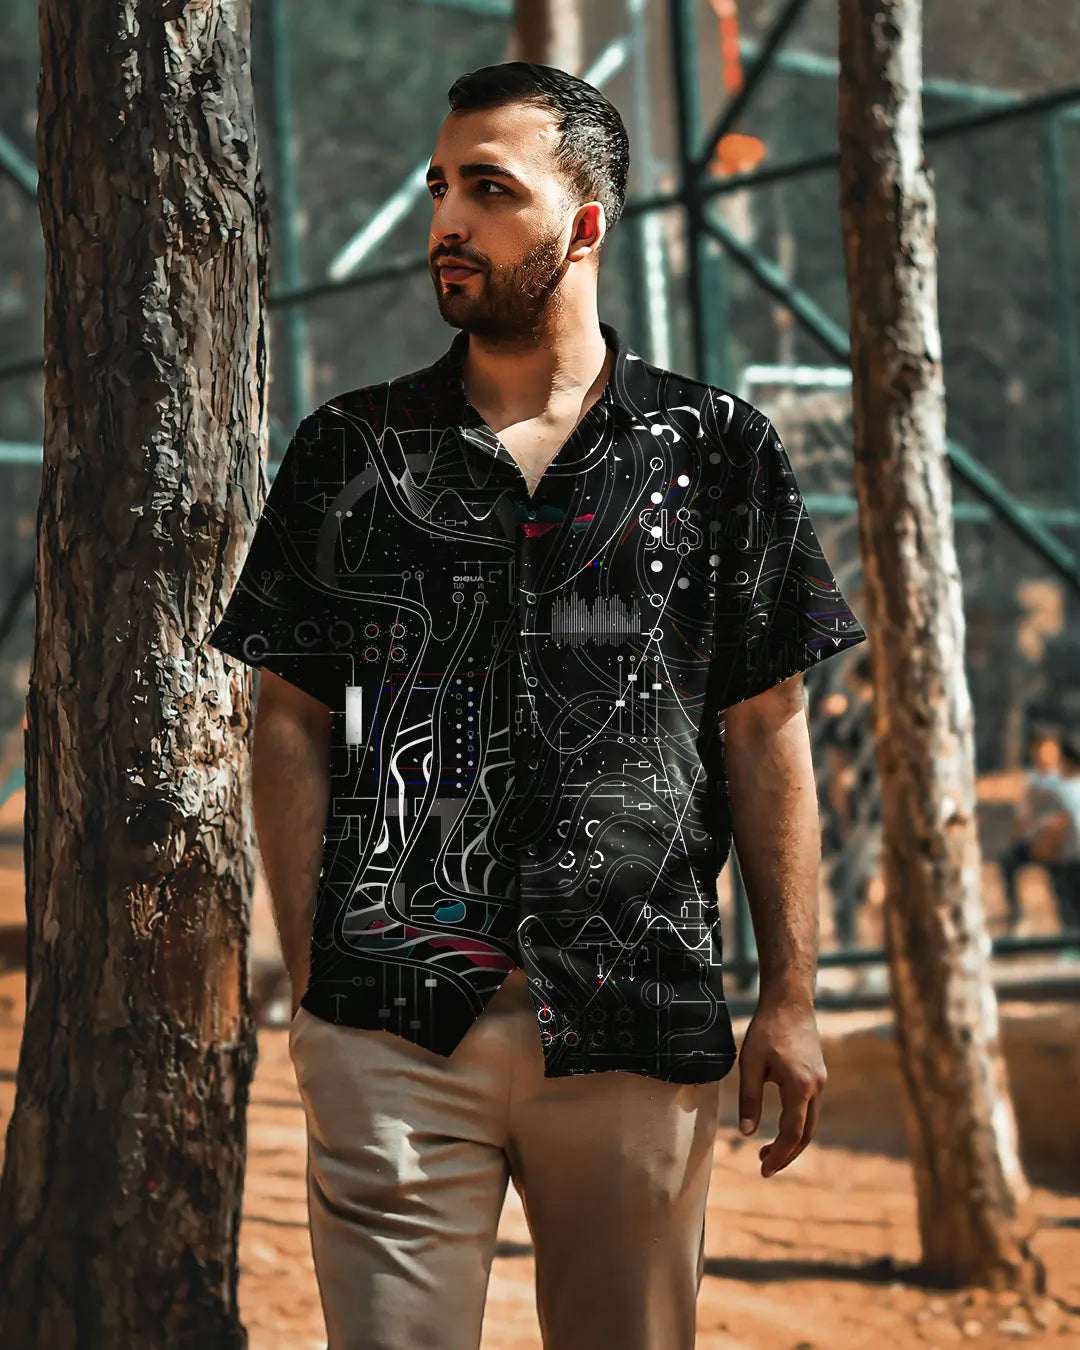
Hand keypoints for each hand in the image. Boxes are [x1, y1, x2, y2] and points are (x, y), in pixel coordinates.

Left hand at [737, 998, 825, 1177]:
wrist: (789, 1002)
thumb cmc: (766, 1030)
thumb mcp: (750, 1064)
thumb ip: (749, 1099)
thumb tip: (746, 1133)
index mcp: (800, 1087)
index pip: (792, 1133)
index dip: (779, 1155)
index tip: (763, 1169)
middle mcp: (816, 1087)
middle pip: (806, 1133)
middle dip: (787, 1154)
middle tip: (764, 1167)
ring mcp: (820, 1081)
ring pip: (810, 1123)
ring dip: (792, 1141)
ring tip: (767, 1151)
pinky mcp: (818, 1076)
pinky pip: (810, 1109)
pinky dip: (797, 1124)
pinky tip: (780, 1126)